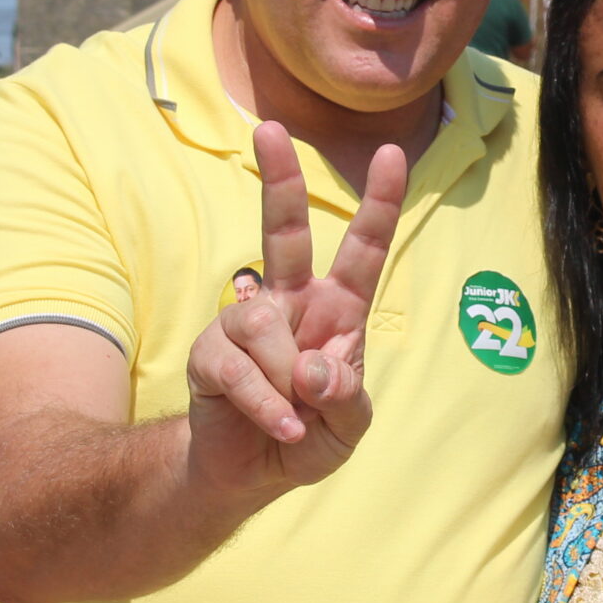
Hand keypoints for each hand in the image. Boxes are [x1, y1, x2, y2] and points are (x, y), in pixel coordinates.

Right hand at [183, 122, 402, 506]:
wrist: (251, 474)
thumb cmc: (309, 436)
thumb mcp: (348, 428)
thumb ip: (346, 399)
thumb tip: (316, 367)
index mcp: (336, 311)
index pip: (363, 251)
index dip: (379, 205)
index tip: (391, 154)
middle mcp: (290, 304)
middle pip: (282, 233)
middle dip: (278, 180)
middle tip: (269, 128)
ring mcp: (246, 325)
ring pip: (263, 324)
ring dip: (287, 380)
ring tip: (295, 416)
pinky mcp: (210, 355)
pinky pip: (238, 367)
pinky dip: (267, 406)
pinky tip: (281, 429)